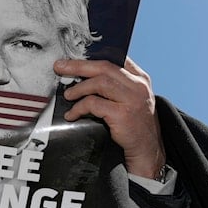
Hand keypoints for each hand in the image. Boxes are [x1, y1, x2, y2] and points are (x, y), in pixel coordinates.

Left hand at [54, 56, 164, 179]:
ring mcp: (132, 100)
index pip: (116, 58)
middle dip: (79, 66)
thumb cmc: (135, 125)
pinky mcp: (123, 115)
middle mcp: (138, 86)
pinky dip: (79, 108)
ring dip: (79, 88)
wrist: (147, 150)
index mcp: (140, 78)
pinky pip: (94, 104)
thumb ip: (118, 86)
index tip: (74, 58)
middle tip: (60, 67)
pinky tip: (72, 114)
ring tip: (68, 95)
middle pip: (104, 67)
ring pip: (99, 83)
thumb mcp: (133, 100)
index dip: (93, 56)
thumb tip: (86, 75)